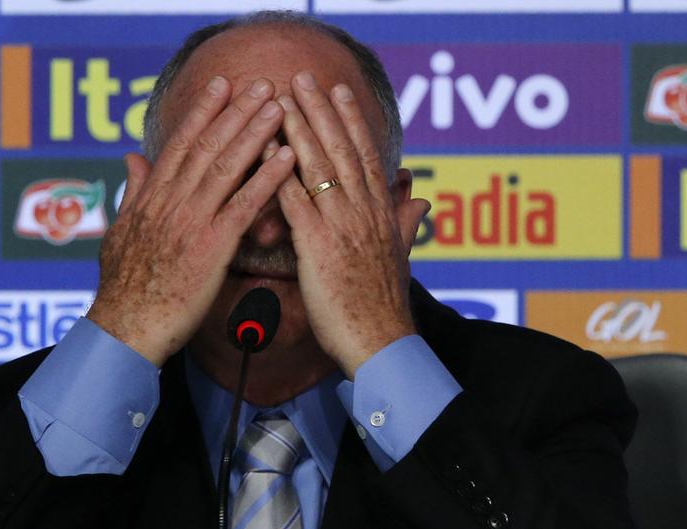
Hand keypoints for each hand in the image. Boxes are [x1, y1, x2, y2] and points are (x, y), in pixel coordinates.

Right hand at [87, 77, 293, 366]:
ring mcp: (191, 222)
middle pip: (207, 146)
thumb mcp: (119, 232)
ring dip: (254, 133)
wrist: (127, 329)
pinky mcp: (211, 248)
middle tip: (263, 84)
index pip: (181, 145)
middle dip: (236, 111)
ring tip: (279, 106)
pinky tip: (285, 157)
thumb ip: (132, 191)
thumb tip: (131, 158)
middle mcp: (171, 202)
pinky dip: (265, 178)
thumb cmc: (125, 288)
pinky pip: (243, 206)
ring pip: (226, 167)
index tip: (222, 85)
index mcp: (150, 198)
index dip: (203, 112)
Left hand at [276, 72, 430, 378]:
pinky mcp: (320, 248)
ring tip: (282, 99)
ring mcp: (342, 227)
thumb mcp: (400, 257)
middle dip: (321, 110)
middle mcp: (364, 212)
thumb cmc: (383, 305)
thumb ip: (406, 223)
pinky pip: (297, 204)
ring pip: (319, 169)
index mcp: (380, 214)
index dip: (350, 121)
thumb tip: (421, 200)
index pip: (365, 156)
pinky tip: (265, 153)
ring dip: (299, 130)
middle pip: (341, 151)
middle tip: (303, 77)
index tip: (338, 92)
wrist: (381, 342)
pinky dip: (280, 175)